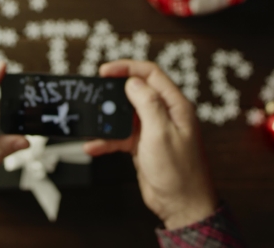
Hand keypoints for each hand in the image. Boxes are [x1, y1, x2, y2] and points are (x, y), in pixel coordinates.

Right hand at [84, 60, 216, 229]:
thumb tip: (133, 82)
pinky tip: (94, 146)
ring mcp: (153, 130)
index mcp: (175, 106)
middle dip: (113, 92)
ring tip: (92, 123)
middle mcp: (164, 114)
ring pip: (124, 114)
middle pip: (135, 92)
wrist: (181, 206)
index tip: (106, 70)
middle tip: (95, 93)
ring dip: (107, 120)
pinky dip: (106, 140)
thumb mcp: (161, 134)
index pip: (150, 75)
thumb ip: (147, 104)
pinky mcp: (143, 145)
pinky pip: (120, 136)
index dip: (127, 68)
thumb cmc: (180, 173)